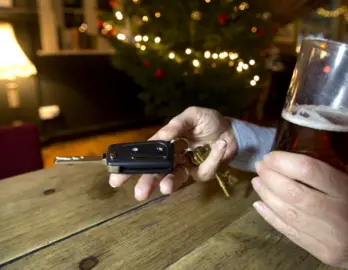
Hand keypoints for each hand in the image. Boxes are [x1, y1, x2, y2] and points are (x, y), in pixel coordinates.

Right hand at [109, 106, 237, 200]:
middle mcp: (173, 158)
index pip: (144, 156)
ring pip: (175, 179)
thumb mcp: (192, 116)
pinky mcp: (203, 172)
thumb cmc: (208, 121)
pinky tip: (220, 145)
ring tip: (165, 188)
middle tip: (139, 193)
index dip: (130, 167)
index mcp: (165, 143)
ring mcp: (187, 167)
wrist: (232, 130)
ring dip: (170, 183)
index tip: (115, 179)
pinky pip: (204, 171)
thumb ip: (177, 125)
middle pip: (156, 173)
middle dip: (147, 183)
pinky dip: (213, 158)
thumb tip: (161, 136)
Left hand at [252, 152, 347, 269]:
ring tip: (257, 182)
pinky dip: (271, 217)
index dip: (284, 161)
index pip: (308, 170)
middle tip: (260, 166)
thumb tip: (296, 153)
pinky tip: (260, 204)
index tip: (271, 156)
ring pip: (287, 213)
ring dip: (266, 195)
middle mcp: (336, 214)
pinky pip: (289, 232)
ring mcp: (326, 236)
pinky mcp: (319, 252)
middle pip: (292, 192)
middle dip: (270, 176)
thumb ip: (328, 169)